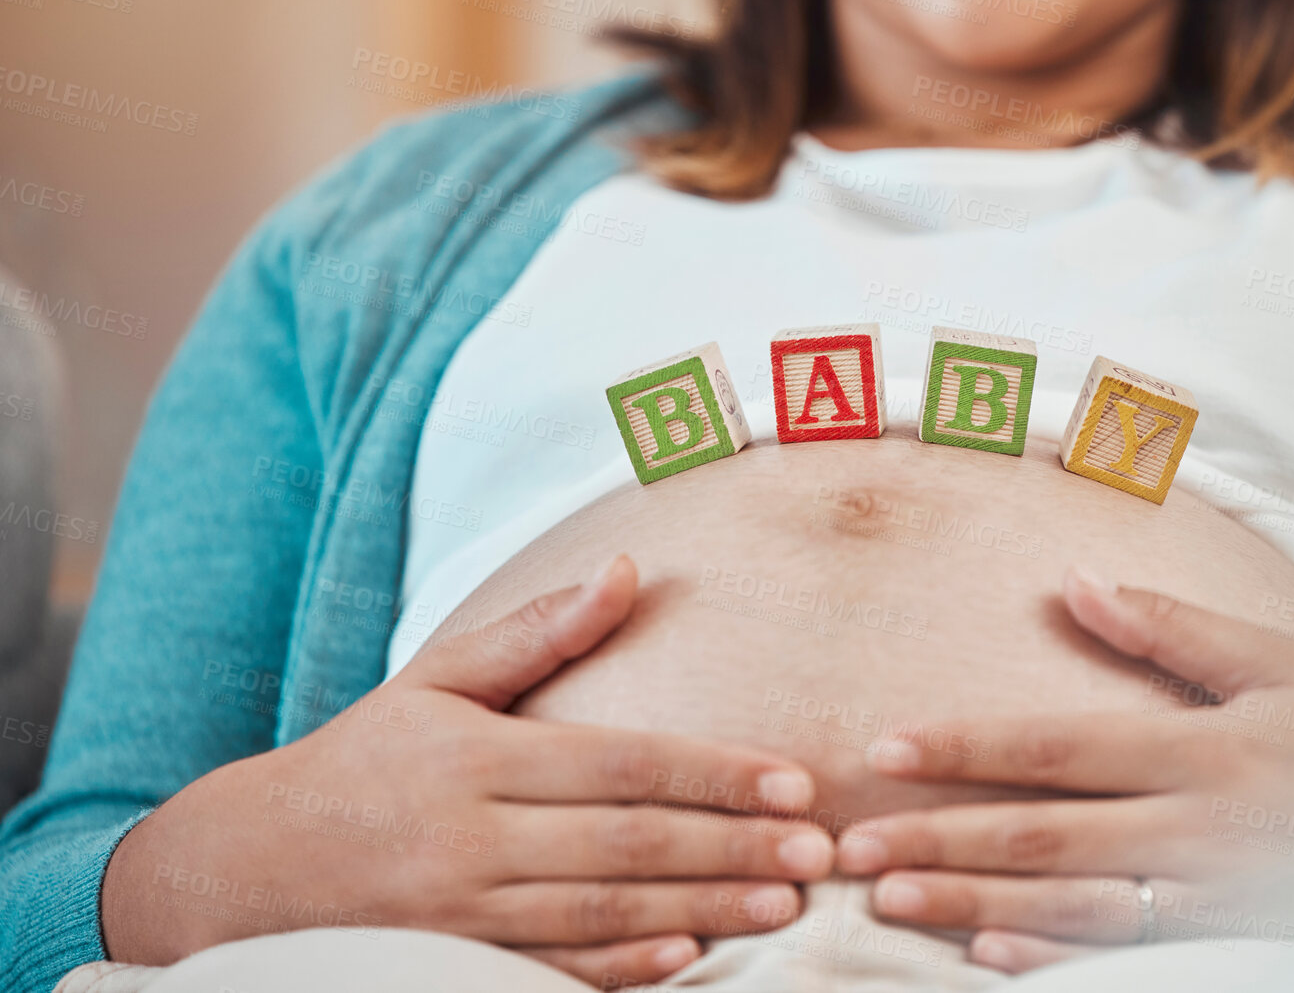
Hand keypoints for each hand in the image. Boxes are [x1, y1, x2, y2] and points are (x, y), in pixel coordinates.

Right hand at [102, 556, 835, 988]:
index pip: (620, 764)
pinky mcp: (453, 961)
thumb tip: (625, 568)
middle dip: (731, 848)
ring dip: (702, 911)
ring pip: (601, 914)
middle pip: (626, 845)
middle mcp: (471, 837)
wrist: (249, 866)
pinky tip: (690, 961)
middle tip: (817, 851)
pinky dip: (622, 970)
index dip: (712, 774)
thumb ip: (537, 631)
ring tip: (785, 908)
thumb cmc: (365, 757)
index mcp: (476, 756)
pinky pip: (550, 970)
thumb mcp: (438, 679)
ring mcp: (461, 912)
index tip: (792, 781)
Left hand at [835, 568, 1293, 977]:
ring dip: (973, 907)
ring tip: (891, 902)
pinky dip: (1055, 962)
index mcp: (1203, 749)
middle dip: (939, 840)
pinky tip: (988, 961)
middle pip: (1044, 836)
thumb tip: (1077, 582)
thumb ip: (1174, 628)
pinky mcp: (1230, 948)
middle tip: (851, 846)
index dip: (966, 748)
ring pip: (1070, 907)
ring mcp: (1211, 899)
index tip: (886, 747)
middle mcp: (1198, 828)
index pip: (1059, 746)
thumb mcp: (1279, 667)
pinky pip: (1127, 960)